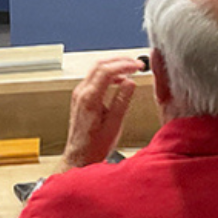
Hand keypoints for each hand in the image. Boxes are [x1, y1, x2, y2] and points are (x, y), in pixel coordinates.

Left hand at [62, 57, 140, 171]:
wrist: (80, 156)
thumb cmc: (95, 146)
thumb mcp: (114, 124)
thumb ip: (122, 101)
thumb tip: (130, 82)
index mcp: (89, 99)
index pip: (106, 71)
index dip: (124, 65)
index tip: (138, 66)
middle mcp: (81, 93)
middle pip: (99, 65)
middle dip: (119, 61)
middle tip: (137, 64)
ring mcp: (79, 94)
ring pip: (96, 69)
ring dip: (114, 66)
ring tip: (131, 70)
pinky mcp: (80, 97)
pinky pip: (94, 78)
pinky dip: (108, 74)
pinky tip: (119, 80)